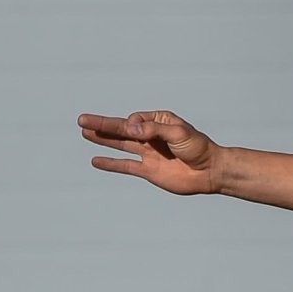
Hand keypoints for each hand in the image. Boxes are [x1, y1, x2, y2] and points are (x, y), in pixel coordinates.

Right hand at [78, 110, 222, 194]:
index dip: (132, 125)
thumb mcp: (179, 133)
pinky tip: (96, 161)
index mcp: (159, 122)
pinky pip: (125, 166)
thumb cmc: (199, 148)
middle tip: (81, 120)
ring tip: (84, 133)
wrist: (211, 172)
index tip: (140, 132)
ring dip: (103, 139)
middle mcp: (151, 136)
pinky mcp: (148, 171)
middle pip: (122, 129)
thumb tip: (130, 129)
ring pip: (120, 145)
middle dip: (102, 125)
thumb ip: (154, 130)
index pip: (135, 120)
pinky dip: (110, 164)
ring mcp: (149, 153)